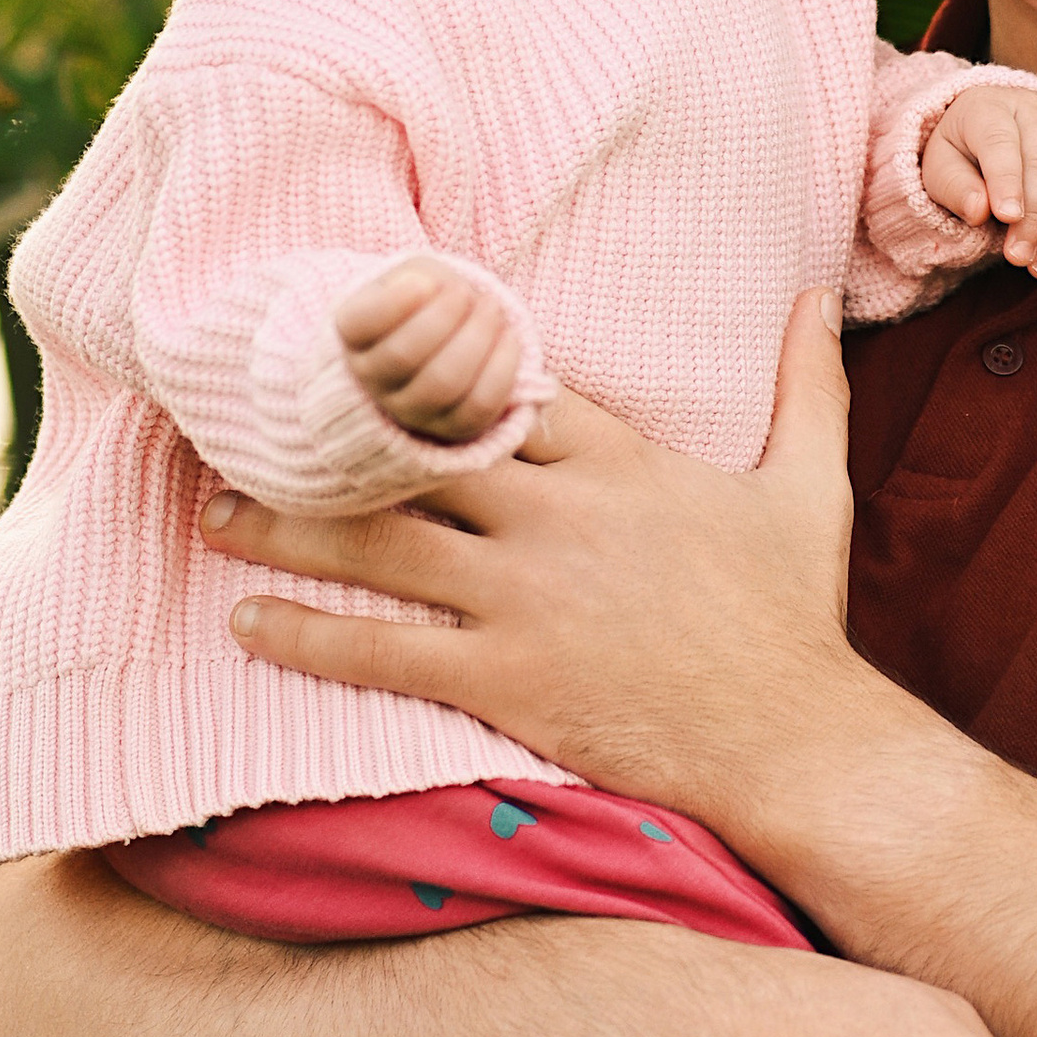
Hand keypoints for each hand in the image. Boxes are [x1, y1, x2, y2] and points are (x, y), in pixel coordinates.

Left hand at [206, 291, 858, 818]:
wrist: (794, 743)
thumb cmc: (796, 617)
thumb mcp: (809, 484)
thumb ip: (804, 384)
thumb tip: (822, 293)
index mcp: (619, 462)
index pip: (500, 390)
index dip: (421, 368)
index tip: (354, 347)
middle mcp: (559, 516)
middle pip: (412, 457)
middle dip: (325, 438)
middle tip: (246, 427)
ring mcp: (526, 598)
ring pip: (379, 544)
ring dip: (285, 528)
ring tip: (214, 515)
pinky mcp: (506, 678)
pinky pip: (383, 651)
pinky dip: (307, 634)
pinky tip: (247, 621)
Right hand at [333, 255, 530, 442]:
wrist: (440, 344)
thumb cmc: (424, 301)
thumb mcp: (415, 276)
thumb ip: (421, 278)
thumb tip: (432, 290)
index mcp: (354, 335)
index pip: (360, 324)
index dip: (393, 303)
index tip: (425, 282)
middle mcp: (373, 380)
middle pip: (403, 356)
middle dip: (444, 316)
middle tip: (466, 292)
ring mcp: (410, 410)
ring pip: (443, 384)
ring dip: (477, 338)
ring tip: (491, 307)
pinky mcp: (451, 428)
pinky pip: (479, 406)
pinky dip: (501, 367)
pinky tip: (508, 336)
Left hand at [921, 85, 1036, 279]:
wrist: (991, 134)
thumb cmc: (962, 155)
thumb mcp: (940, 167)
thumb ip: (954, 187)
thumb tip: (980, 211)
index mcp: (990, 108)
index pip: (1000, 140)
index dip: (1006, 180)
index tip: (1007, 218)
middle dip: (1035, 216)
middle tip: (1017, 258)